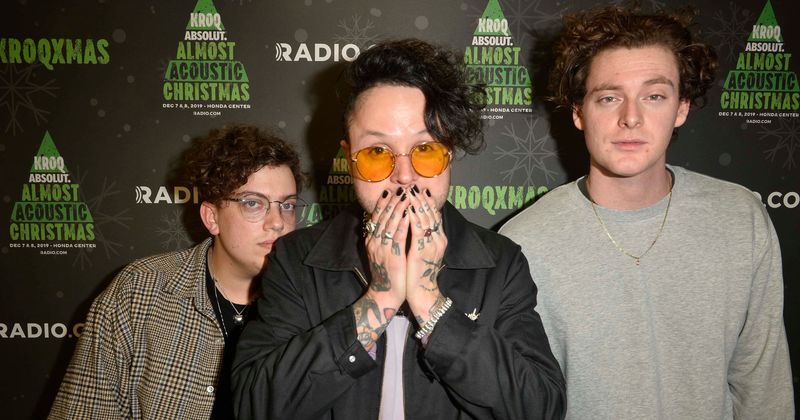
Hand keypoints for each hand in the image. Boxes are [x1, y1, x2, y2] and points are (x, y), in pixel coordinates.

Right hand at [353, 187, 409, 349]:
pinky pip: (397, 235)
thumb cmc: (387, 275)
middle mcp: (374, 242)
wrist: (385, 295)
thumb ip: (381, 239)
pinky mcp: (392, 255)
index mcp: (371, 241)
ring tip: (406, 194)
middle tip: (399, 187)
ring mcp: (382, 248)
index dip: (383, 203)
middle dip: (391, 200)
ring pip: (390, 222)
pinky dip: (403, 222)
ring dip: (398, 207)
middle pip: (382, 216)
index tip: (389, 190)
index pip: (376, 217)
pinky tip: (409, 212)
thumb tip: (386, 224)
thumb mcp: (381, 253)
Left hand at [405, 185, 446, 324]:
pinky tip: (409, 208)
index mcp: (439, 240)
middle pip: (431, 214)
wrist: (421, 293)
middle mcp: (438, 240)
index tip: (420, 190)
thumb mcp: (422, 252)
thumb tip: (414, 224)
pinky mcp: (422, 251)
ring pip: (425, 219)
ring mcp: (432, 245)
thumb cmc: (418, 274)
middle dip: (421, 199)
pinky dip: (414, 217)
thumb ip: (421, 238)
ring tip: (410, 191)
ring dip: (417, 203)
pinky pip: (418, 230)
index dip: (427, 202)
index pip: (434, 216)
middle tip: (414, 185)